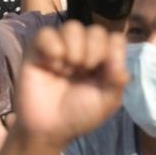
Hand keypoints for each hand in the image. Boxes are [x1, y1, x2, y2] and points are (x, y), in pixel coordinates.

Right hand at [11, 21, 127, 148]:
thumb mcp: (107, 101)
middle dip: (93, 52)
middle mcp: (83, 49)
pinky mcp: (38, 48)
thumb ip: (117, 77)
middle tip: (83, 71)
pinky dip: (52, 48)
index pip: (115, 39)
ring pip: (72, 27)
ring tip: (67, 69)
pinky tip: (51, 66)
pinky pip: (46, 33)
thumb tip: (117, 53)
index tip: (104, 73)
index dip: (112, 53)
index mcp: (103, 60)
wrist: (48, 127)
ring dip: (73, 49)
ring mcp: (61, 46)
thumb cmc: (79, 114)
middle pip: (96, 31)